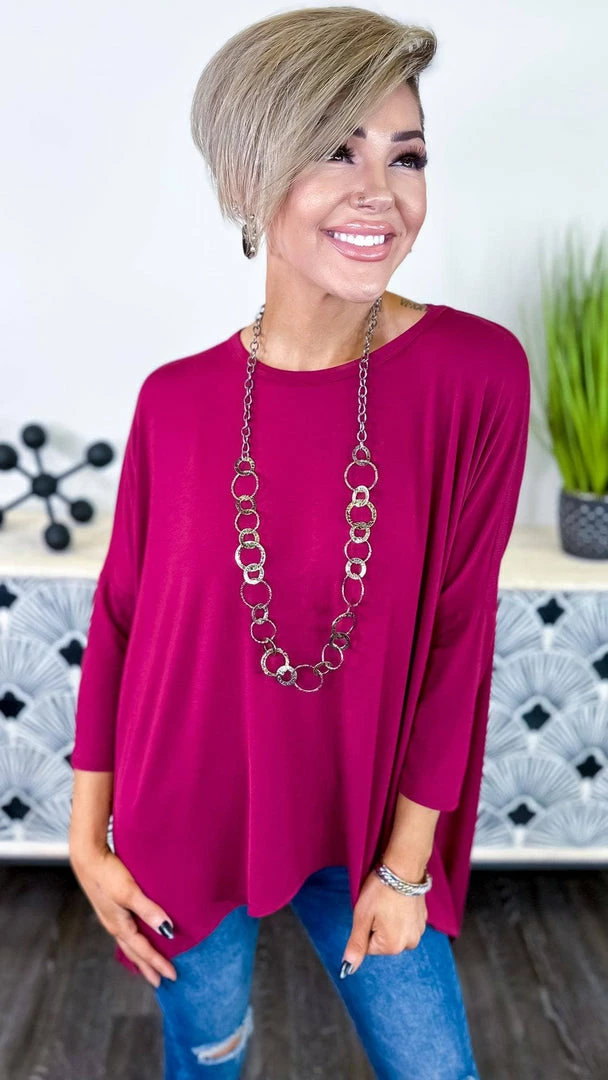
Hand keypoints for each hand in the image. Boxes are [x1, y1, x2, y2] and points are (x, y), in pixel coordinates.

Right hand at [70, 843, 177, 986]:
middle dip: (147, 967)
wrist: (87, 857)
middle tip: (160, 981)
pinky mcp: (110, 907)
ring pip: (129, 943)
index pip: (143, 951)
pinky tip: (136, 937)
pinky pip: (125, 932)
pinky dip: (134, 941)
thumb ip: (148, 911)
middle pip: (134, 952)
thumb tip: (168, 930)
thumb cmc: (107, 874)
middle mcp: (115, 925)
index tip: (173, 976)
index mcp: (120, 926)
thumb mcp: (129, 893)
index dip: (158, 964)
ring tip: (148, 965)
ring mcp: (111, 917)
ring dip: (140, 956)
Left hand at [340, 868, 427, 975]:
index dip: (365, 927)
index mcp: (392, 947)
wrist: (404, 868)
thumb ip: (356, 945)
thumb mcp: (362, 916)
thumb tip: (347, 970)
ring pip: (394, 933)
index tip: (370, 911)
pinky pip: (406, 924)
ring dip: (390, 921)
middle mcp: (409, 944)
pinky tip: (399, 901)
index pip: (368, 946)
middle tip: (379, 906)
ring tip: (389, 902)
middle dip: (377, 926)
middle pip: (382, 942)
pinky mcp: (424, 920)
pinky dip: (401, 915)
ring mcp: (419, 932)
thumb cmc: (380, 890)